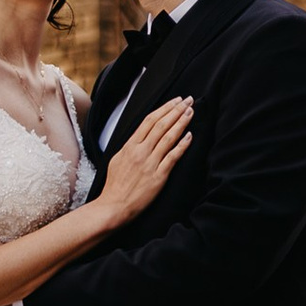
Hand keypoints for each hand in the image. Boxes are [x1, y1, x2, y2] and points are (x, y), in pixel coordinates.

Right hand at [97, 95, 192, 226]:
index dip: (164, 108)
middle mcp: (141, 152)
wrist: (114, 206)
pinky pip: (173, 157)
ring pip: (168, 137)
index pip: (149, 120)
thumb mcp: (117, 159)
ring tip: (191, 112)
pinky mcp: (159, 177)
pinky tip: (190, 136)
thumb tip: (139, 136)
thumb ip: (129, 146)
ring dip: (181, 123)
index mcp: (130, 146)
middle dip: (176, 110)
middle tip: (188, 100)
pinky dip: (182, 145)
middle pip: (161, 125)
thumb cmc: (115, 185)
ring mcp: (150, 163)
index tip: (175, 101)